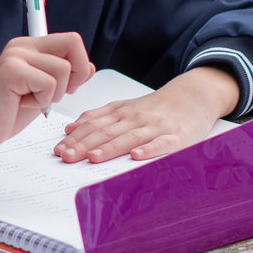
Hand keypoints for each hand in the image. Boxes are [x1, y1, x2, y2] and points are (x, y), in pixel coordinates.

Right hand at [0, 33, 93, 163]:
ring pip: (63, 69)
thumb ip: (65, 78)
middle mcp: (22, 46)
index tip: (66, 86)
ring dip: (53, 94)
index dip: (79, 64)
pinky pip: (48, 84)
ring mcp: (16, 56)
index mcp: (30, 47)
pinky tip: (21, 104)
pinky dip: (41, 102)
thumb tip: (89, 67)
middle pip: (73, 44)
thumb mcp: (43, 93)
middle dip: (75, 74)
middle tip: (53, 93)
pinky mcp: (12, 71)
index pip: (71, 40)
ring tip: (29, 100)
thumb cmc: (5, 113)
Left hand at [54, 66, 238, 164]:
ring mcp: (156, 127)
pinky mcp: (177, 137)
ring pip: (129, 138)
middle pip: (106, 132)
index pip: (93, 125)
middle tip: (66, 156)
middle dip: (84, 145)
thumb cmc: (157, 107)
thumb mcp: (125, 106)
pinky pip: (162, 144)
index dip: (75, 138)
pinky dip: (149, 150)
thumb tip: (70, 128)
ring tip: (93, 157)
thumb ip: (98, 116)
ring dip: (110, 148)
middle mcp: (136, 118)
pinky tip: (136, 156)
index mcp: (121, 112)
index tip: (59, 149)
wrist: (193, 95)